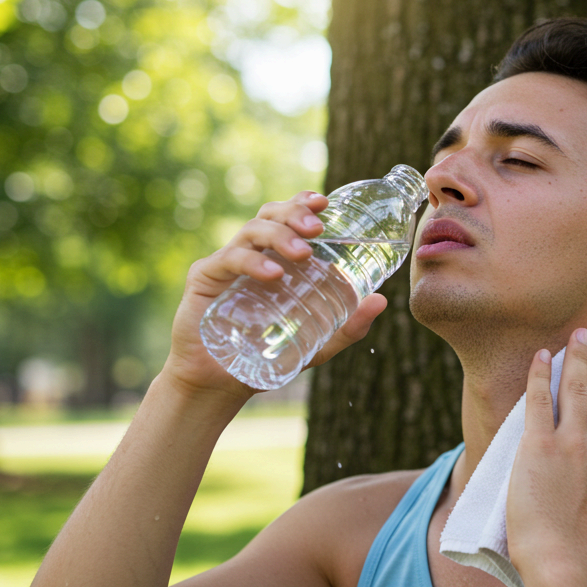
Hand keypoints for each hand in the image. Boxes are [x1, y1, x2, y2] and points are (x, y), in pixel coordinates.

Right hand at [162, 191, 387, 400]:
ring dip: (281, 236)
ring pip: (253, 230)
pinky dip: (252, 261)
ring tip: (303, 253)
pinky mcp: (205, 277)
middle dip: (295, 213)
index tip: (325, 202)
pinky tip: (273, 274)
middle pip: (271, 214)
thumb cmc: (268, 357)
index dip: (304, 202)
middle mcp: (252, 253)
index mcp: (276, 258)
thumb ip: (348, 326)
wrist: (221, 384)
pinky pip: (229, 258)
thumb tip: (382, 301)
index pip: (288, 218)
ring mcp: (227, 262)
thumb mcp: (316, 344)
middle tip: (318, 229)